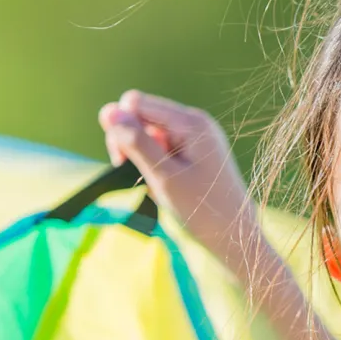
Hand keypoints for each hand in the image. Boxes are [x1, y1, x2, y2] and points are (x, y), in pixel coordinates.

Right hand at [97, 90, 255, 251]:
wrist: (234, 236)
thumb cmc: (201, 209)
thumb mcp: (163, 176)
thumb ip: (135, 142)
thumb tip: (106, 110)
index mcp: (190, 121)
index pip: (135, 103)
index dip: (122, 128)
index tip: (124, 160)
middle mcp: (194, 121)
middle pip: (141, 115)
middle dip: (131, 143)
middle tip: (143, 176)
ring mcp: (195, 136)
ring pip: (149, 133)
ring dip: (143, 158)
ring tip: (158, 185)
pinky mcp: (194, 151)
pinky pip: (162, 148)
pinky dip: (156, 166)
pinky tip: (165, 185)